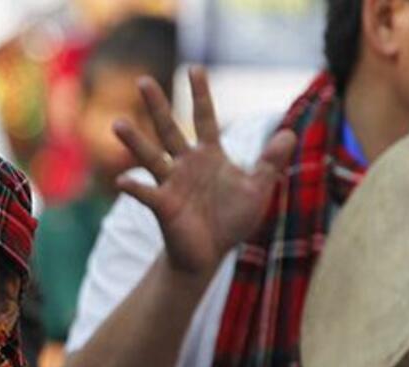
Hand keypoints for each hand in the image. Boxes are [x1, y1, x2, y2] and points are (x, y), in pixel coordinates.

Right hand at [113, 66, 297, 276]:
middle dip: (157, 106)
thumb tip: (290, 134)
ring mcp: (170, 183)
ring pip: (151, 157)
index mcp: (208, 156)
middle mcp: (185, 164)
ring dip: (135, 141)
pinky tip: (123, 181)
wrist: (208, 254)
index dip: (200, 94)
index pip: (204, 118)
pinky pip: (146, 193)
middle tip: (143, 80)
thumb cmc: (230, 220)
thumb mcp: (257, 189)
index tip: (194, 69)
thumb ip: (270, 162)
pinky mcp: (163, 206)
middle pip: (169, 129)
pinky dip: (134, 187)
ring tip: (118, 123)